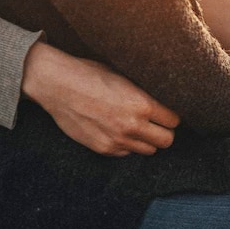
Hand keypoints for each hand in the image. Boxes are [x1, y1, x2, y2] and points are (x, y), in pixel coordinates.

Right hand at [22, 42, 179, 155]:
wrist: (55, 84)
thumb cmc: (90, 74)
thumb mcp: (124, 78)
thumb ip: (144, 95)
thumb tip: (162, 103)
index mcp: (141, 104)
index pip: (174, 121)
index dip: (171, 117)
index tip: (166, 114)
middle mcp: (132, 125)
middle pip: (167, 141)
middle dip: (164, 132)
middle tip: (156, 124)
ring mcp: (117, 140)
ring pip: (149, 150)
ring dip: (147, 141)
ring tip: (137, 128)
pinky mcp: (103, 148)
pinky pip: (126, 153)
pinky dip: (127, 145)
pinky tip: (118, 131)